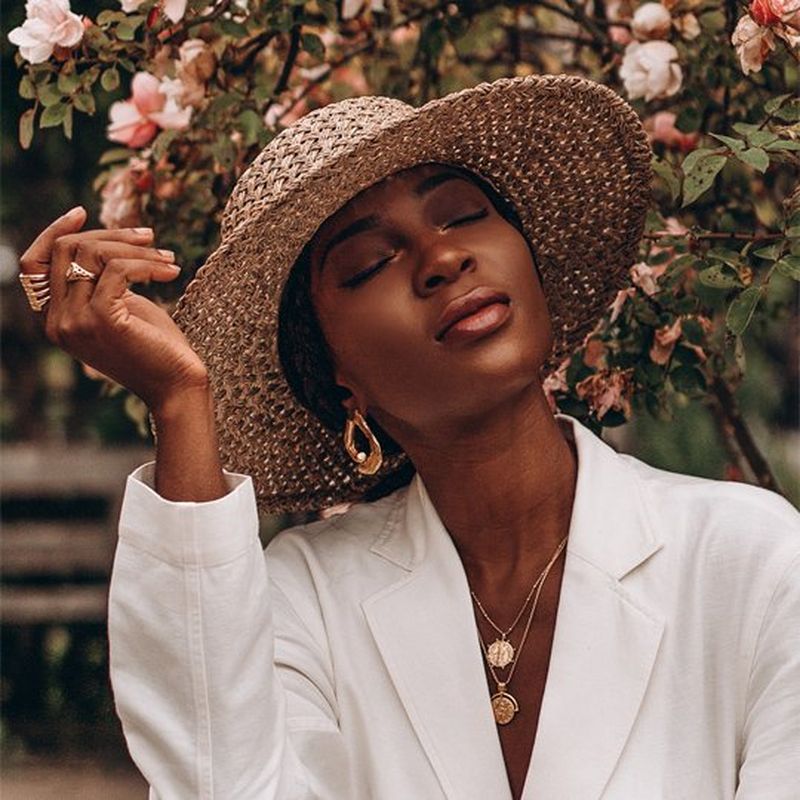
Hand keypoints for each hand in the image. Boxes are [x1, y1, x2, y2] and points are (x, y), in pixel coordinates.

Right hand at [19, 207, 208, 413]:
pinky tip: (172, 272)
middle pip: (66, 249)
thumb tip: (98, 238)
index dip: (54, 231)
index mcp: (54, 320)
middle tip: (151, 238)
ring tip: (169, 258)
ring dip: (137, 249)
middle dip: (112, 235)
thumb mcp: (120, 306)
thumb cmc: (156, 346)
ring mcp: (75, 322)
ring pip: (92, 254)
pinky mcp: (101, 320)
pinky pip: (118, 269)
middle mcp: (56, 323)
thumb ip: (99, 280)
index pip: (33, 263)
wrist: (178, 385)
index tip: (83, 212)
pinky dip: (148, 264)